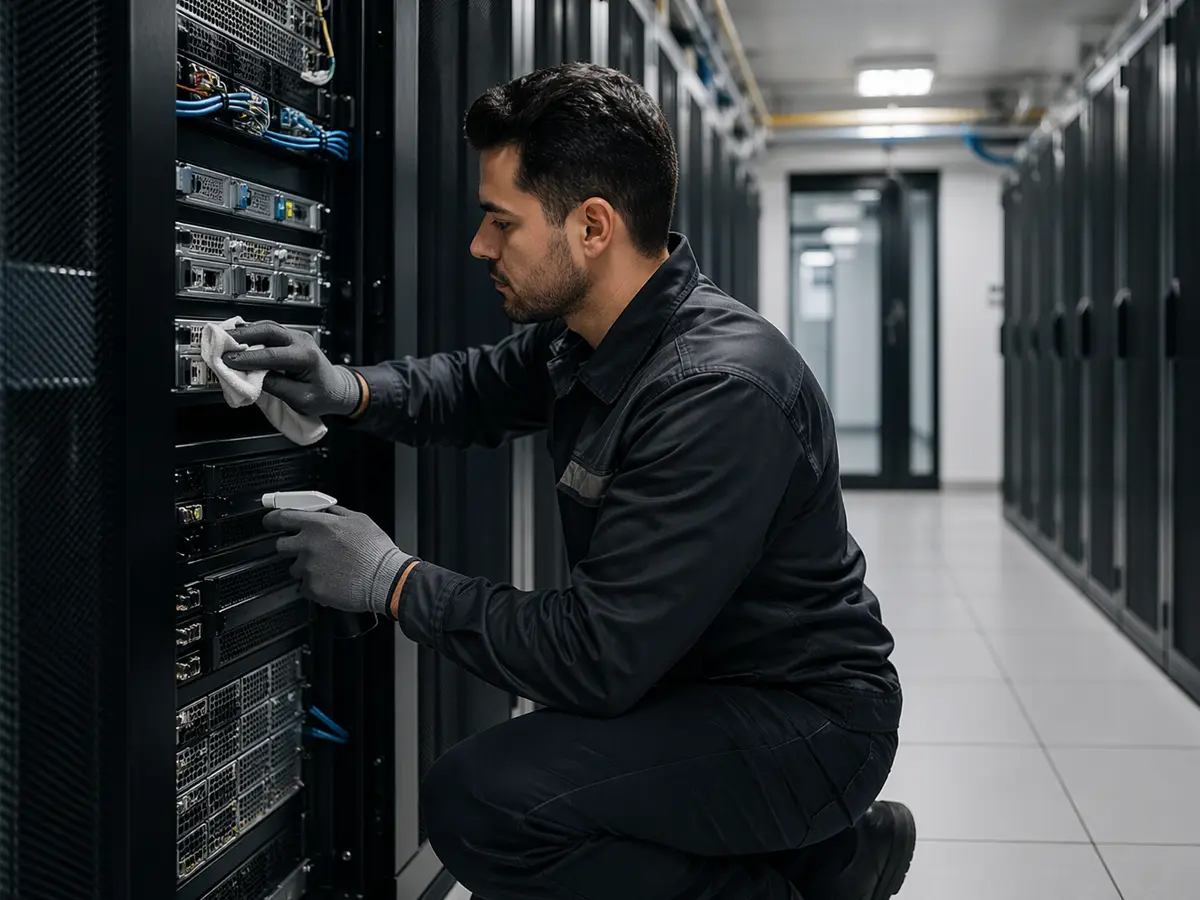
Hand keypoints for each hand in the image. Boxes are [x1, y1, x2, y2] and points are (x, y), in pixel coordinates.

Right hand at [222, 321, 360, 416]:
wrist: (337, 388)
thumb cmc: (322, 395)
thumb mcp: (300, 398)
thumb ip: (276, 386)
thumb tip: (251, 378)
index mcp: (306, 357)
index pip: (272, 355)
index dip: (248, 358)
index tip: (228, 361)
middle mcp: (301, 341)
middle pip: (268, 331)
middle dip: (242, 335)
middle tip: (221, 342)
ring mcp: (295, 336)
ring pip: (266, 327)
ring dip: (244, 331)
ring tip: (224, 339)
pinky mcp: (288, 338)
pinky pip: (267, 331)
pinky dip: (251, 333)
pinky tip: (236, 336)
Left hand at [264, 505, 412, 615]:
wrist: (385, 579)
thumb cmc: (376, 551)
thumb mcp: (359, 520)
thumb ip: (336, 513)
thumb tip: (326, 511)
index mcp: (318, 526)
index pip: (280, 518)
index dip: (272, 520)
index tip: (271, 522)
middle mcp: (308, 546)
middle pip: (281, 545)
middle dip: (291, 546)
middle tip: (308, 549)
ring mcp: (308, 569)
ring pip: (294, 568)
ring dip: (306, 567)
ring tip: (328, 568)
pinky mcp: (312, 588)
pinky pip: (305, 586)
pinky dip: (315, 584)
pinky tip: (331, 580)